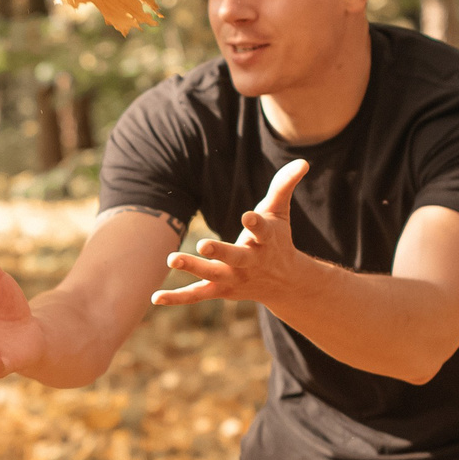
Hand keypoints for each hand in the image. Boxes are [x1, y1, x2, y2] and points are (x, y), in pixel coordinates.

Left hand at [153, 158, 313, 309]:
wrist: (282, 282)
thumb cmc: (276, 239)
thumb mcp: (279, 211)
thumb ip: (284, 186)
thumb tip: (303, 161)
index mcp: (265, 241)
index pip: (262, 231)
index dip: (256, 224)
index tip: (248, 216)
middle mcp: (250, 262)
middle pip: (235, 257)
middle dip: (220, 252)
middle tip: (203, 244)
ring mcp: (234, 278)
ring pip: (212, 275)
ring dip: (193, 268)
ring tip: (171, 259)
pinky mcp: (220, 290)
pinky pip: (196, 295)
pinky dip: (177, 298)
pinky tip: (156, 297)